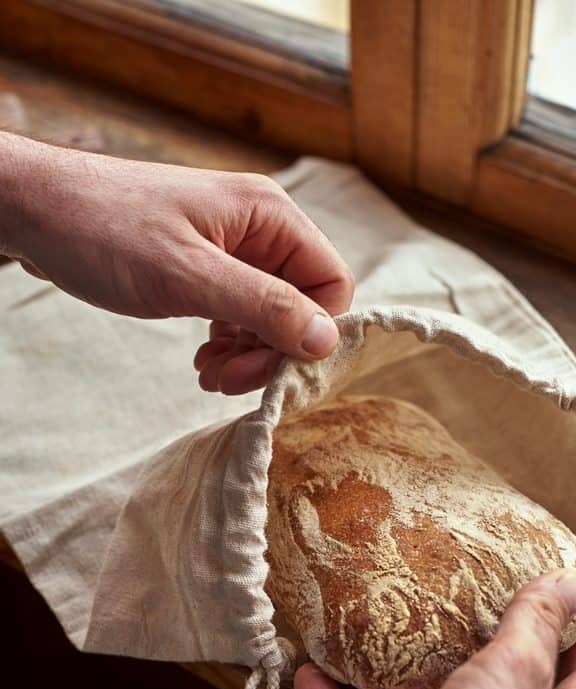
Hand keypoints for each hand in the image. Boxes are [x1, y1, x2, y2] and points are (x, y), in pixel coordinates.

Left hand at [4, 135, 352, 393]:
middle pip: (301, 305)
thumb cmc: (104, 230)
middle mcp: (259, 230)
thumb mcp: (188, 275)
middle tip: (227, 381)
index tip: (271, 368)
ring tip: (208, 375)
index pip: (330, 283)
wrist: (36, 211)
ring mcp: (232, 249)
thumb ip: (263, 306)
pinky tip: (202, 362)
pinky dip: (227, 344)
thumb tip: (326, 341)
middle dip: (271, 351)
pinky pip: (239, 314)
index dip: (312, 333)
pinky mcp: (206, 267)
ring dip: (247, 354)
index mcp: (269, 216)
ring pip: (270, 316)